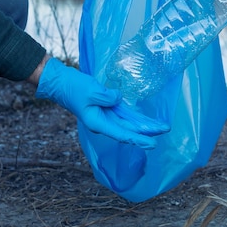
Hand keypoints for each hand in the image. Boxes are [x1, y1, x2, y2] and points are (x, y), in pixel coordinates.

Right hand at [35, 58, 167, 148]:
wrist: (62, 83)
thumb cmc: (74, 88)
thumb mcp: (92, 91)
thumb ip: (108, 97)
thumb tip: (119, 99)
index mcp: (98, 123)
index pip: (122, 134)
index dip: (138, 139)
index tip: (152, 143)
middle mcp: (103, 122)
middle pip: (128, 129)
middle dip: (146, 131)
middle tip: (165, 129)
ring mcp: (105, 116)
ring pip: (127, 123)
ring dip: (142, 124)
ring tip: (160, 126)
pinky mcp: (106, 108)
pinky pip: (123, 114)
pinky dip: (134, 116)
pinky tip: (145, 119)